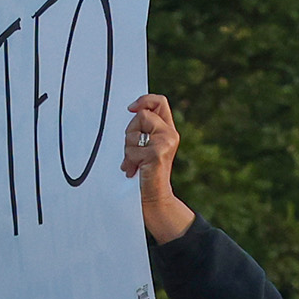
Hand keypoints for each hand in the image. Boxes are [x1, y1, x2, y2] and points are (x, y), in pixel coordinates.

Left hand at [125, 95, 193, 243]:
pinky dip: (129, 160)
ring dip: (128, 149)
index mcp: (168, 130)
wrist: (155, 198)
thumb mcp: (145, 146)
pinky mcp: (158, 153)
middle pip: (142, 115)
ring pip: (134, 132)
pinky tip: (135, 169)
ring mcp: (166, 143)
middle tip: (133, 150)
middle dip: (130, 132)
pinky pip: (133, 148)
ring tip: (135, 162)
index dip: (144, 100)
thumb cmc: (147, 173)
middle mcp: (170, 134)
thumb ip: (143, 130)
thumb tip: (132, 109)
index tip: (131, 108)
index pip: (159, 102)